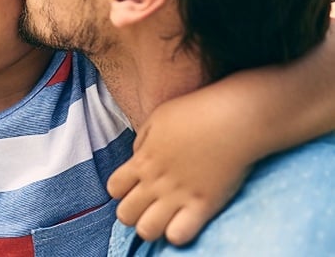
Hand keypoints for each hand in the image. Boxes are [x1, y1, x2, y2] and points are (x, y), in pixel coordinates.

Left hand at [107, 91, 249, 245]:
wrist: (233, 119)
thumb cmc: (196, 113)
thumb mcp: (157, 118)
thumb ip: (143, 141)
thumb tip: (138, 157)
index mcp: (142, 160)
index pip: (114, 188)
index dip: (121, 191)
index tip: (135, 187)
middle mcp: (155, 181)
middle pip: (125, 215)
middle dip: (132, 214)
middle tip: (148, 207)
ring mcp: (178, 195)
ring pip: (147, 231)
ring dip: (152, 228)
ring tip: (165, 218)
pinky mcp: (203, 205)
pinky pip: (179, 235)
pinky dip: (178, 234)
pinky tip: (186, 221)